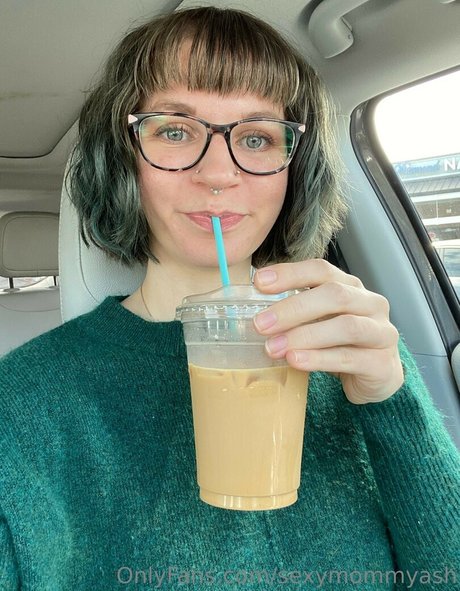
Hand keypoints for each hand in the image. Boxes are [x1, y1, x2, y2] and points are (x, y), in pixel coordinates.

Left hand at [253, 259, 403, 404]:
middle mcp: (371, 304)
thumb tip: (254, 311)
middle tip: (260, 324)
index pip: (321, 270)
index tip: (259, 282)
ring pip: (346, 327)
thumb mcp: (319, 322)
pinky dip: (319, 359)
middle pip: (334, 295)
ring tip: (274, 348)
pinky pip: (350, 358)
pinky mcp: (382, 364)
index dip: (290, 273)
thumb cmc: (341, 344)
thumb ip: (296, 312)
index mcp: (351, 287)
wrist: (376, 377)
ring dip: (305, 336)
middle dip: (293, 308)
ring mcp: (381, 333)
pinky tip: (296, 361)